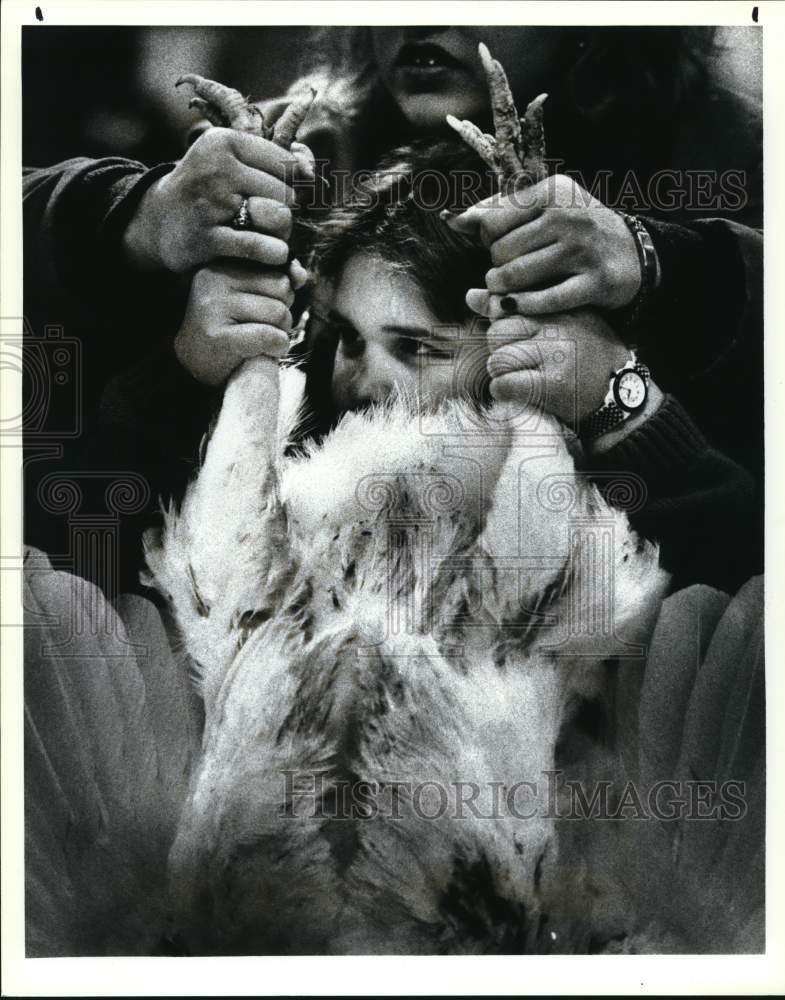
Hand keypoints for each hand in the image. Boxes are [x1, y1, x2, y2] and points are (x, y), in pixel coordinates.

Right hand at [123, 128, 312, 273]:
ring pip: (278, 217)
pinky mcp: (208, 238)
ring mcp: (211, 204)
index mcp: (224, 142)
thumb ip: (268, 157)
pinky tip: (274, 254)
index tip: (281, 192)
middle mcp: (217, 169)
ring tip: (273, 234)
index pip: (284, 162)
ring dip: (283, 232)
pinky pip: (258, 246)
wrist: (159, 220)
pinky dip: (273, 252)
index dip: (292, 182)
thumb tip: (310, 170)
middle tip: (274, 218)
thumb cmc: (207, 188)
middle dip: (286, 210)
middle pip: (284, 192)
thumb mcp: (227, 157)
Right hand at [174, 261, 299, 385]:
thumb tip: (300, 275)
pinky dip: (277, 347)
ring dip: (281, 332)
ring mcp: (213, 308)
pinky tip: (263, 352)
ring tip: (259, 341)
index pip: (278, 270)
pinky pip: (270, 336)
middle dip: (282, 312)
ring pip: (279, 312)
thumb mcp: (252, 297)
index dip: (282, 296)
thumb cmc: (232, 330)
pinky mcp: (218, 337)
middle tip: (261, 328)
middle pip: (282, 287)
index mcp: (221, 265)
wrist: (197, 366)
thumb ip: (278, 280)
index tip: (263, 310)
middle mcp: (213, 280)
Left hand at [448, 174, 641, 313]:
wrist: (635, 252)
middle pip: (501, 252)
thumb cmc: (578, 230)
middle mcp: (567, 217)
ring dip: (503, 290)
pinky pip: (544, 300)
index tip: (501, 246)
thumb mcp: (545, 206)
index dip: (487, 239)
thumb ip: (498, 210)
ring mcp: (581, 251)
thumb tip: (452, 220)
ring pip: (517, 276)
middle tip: (508, 270)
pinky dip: (524, 306)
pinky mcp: (593, 282)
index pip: (492, 221)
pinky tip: (518, 305)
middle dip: (496, 267)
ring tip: (507, 289)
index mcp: (552, 192)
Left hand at [485, 308, 630, 426]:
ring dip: (503, 373)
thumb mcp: (556, 320)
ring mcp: (555, 355)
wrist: (617, 389)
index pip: (506, 306)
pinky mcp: (552, 385)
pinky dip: (504, 392)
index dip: (504, 325)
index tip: (521, 338)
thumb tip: (471, 295)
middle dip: (502, 349)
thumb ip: (513, 307)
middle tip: (524, 361)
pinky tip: (519, 391)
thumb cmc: (582, 353)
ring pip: (497, 360)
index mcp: (557, 307)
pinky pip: (504, 385)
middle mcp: (557, 327)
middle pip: (496, 333)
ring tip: (525, 376)